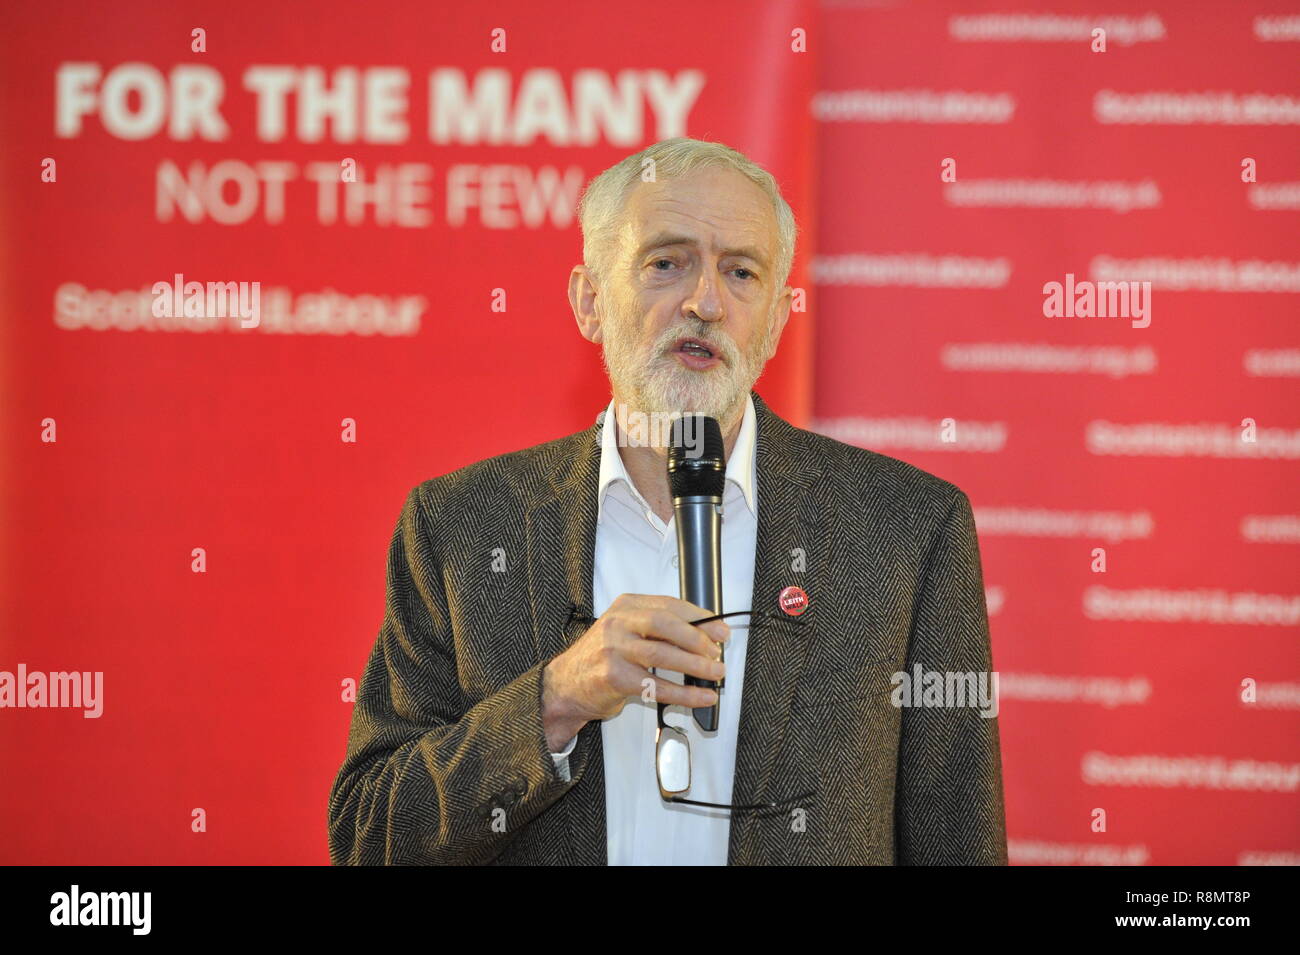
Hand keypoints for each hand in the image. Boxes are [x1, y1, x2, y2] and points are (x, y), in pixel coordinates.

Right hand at [540, 594, 729, 750]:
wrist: (566, 685)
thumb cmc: (602, 658)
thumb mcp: (627, 631)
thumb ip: (659, 630)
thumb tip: (705, 636)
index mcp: (626, 606)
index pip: (669, 605)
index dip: (700, 618)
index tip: (720, 630)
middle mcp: (618, 624)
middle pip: (665, 624)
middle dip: (697, 638)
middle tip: (716, 652)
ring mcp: (613, 650)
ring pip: (662, 655)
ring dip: (695, 666)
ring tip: (715, 673)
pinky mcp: (614, 677)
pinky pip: (656, 686)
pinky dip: (684, 693)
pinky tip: (700, 696)